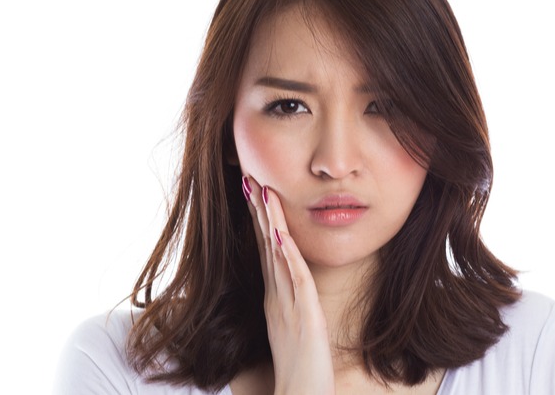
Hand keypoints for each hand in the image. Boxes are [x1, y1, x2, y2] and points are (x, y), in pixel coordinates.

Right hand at [243, 176, 334, 394]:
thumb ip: (292, 312)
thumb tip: (292, 296)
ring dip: (269, 224)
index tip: (255, 195)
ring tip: (262, 193)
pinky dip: (287, 255)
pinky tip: (281, 235)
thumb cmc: (301, 373)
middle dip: (258, 213)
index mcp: (276, 302)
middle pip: (266, 248)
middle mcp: (278, 300)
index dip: (260, 223)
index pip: (267, 254)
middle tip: (250, 180)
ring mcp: (288, 307)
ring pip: (277, 257)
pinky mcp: (303, 317)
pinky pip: (295, 280)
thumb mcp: (295, 334)